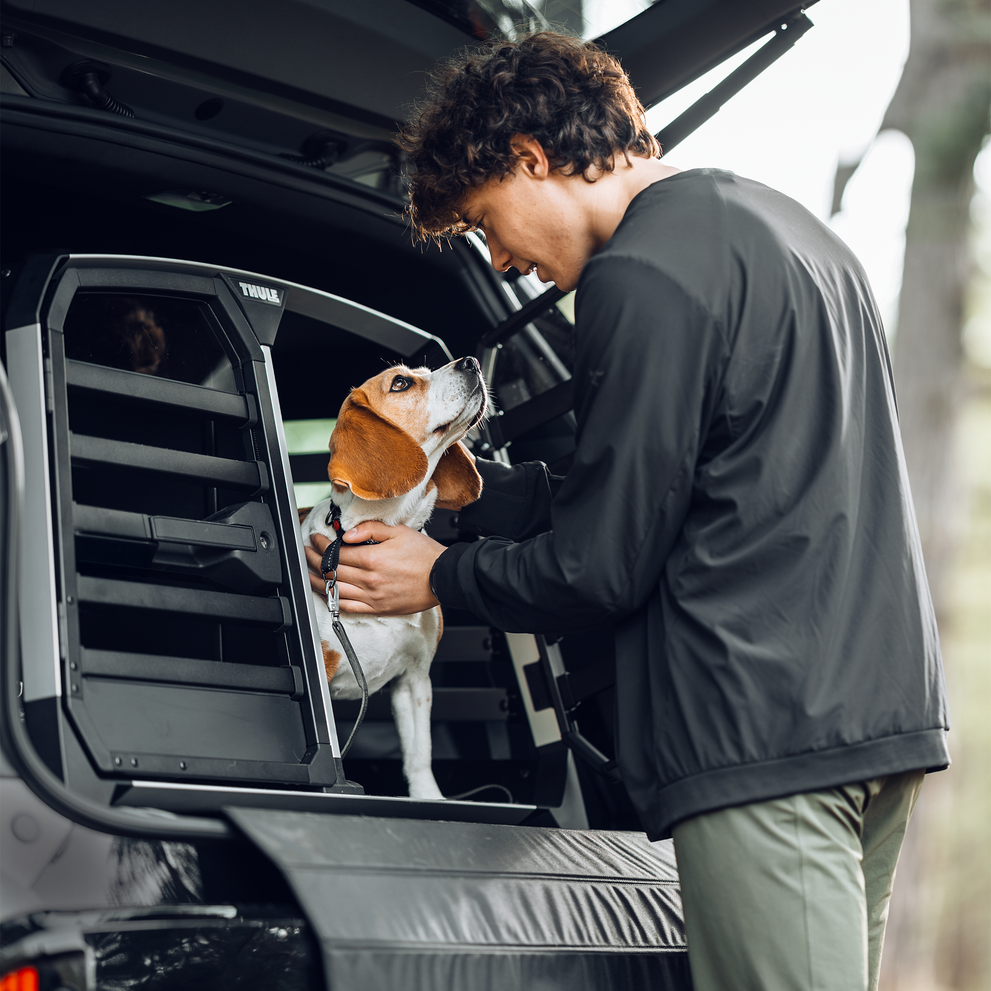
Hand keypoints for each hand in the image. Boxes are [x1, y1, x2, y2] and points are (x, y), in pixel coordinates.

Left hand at [305, 522, 445, 615]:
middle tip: (307, 553)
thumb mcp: (399, 532)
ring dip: (318, 581)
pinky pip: (349, 607)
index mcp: (373, 559)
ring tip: (310, 572)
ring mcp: (372, 597)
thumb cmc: (424, 555)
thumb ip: (370, 530)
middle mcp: (369, 580)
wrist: (443, 577)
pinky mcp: (378, 608)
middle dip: (315, 560)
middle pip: (332, 571)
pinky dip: (334, 600)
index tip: (317, 539)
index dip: (322, 545)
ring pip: (335, 591)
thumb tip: (347, 534)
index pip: (337, 553)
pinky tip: (327, 593)